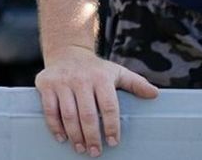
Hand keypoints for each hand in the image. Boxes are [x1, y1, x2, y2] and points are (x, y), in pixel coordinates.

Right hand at [35, 45, 158, 156]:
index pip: (108, 106)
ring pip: (68, 114)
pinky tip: (62, 138)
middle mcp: (81, 79)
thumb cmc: (95, 68)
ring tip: (81, 148)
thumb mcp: (116, 72)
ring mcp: (62, 82)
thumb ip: (135, 83)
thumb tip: (155, 94)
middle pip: (87, 114)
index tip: (113, 142)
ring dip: (75, 135)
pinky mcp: (46, 84)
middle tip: (95, 152)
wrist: (67, 52)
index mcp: (101, 77)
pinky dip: (55, 126)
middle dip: (92, 136)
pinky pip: (50, 110)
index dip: (111, 126)